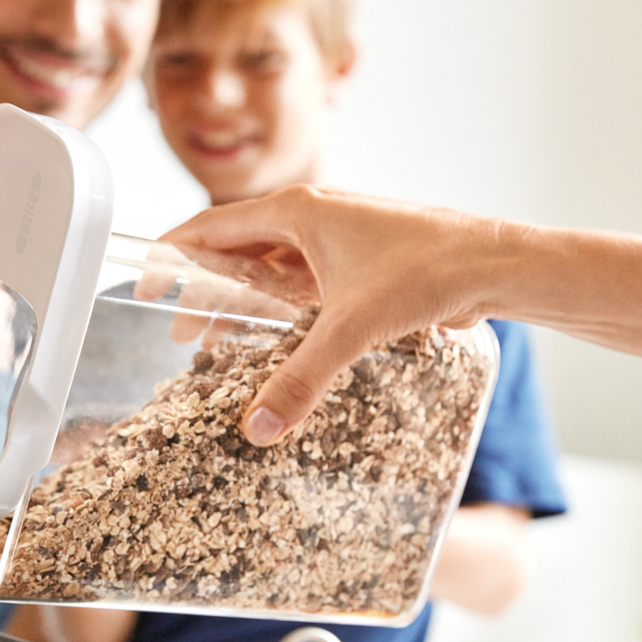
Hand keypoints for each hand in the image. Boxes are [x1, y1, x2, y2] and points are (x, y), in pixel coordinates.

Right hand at [165, 186, 516, 444]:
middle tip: (181, 335)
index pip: (210, 227)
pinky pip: (305, 286)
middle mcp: (314, 219)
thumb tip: (257, 429)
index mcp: (297, 212)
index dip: (171, 258)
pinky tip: (276, 343)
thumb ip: (299, 380)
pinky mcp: (363, 265)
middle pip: (238, 251)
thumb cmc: (427, 270)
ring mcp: (340, 241)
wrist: (496, 265)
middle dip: (205, 293)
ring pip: (273, 271)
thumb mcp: (351, 328)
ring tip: (216, 346)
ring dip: (244, 304)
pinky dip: (282, 311)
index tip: (145, 288)